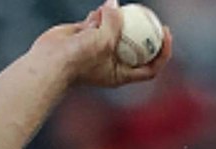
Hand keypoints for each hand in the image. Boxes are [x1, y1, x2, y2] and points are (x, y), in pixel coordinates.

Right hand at [32, 0, 172, 88]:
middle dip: (143, 31)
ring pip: (115, 31)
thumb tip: (114, 3)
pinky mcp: (86, 38)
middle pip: (135, 47)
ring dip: (116, 19)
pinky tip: (97, 12)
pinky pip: (99, 24)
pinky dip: (100, 16)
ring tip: (110, 11)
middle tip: (150, 14)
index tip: (166, 34)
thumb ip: (114, 22)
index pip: (150, 67)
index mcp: (121, 75)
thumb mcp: (104, 40)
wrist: (50, 62)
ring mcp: (99, 50)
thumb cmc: (80, 59)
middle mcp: (112, 63)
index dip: (163, 52)